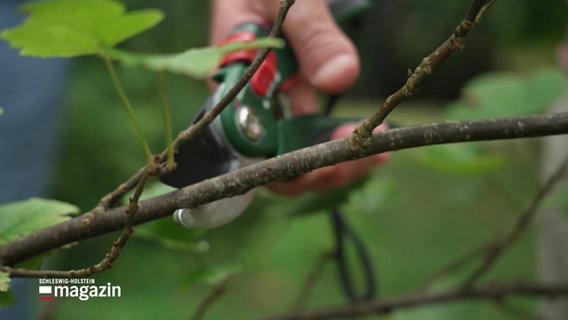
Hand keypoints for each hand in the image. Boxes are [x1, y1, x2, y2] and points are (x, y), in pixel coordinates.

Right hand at [210, 0, 387, 193]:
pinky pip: (313, 132)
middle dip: (318, 166)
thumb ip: (311, 34)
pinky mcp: (293, 99)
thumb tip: (340, 78)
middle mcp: (248, 100)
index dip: (282, 162)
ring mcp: (271, 103)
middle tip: (365, 156)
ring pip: (296, 151)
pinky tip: (375, 135)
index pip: (247, 140)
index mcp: (231, 78)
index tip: (323, 163)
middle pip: (272, 157)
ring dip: (336, 157)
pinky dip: (341, 138)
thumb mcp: (285, 1)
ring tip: (380, 146)